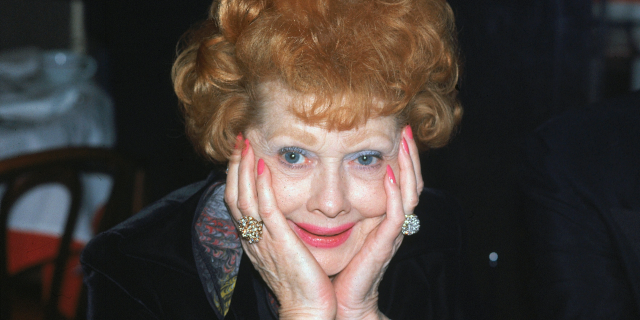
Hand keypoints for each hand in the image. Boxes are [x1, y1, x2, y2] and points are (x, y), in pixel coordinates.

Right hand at [225, 136, 336, 319]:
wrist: (307, 311)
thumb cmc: (302, 285)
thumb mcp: (285, 254)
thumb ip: (281, 233)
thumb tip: (284, 215)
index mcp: (254, 240)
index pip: (237, 201)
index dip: (237, 175)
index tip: (242, 153)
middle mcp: (253, 238)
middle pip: (234, 195)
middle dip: (235, 166)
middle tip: (240, 140)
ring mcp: (264, 240)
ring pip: (245, 198)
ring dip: (244, 169)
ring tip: (246, 144)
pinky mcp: (280, 242)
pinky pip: (266, 210)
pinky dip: (262, 186)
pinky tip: (263, 167)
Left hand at [332, 126, 422, 319]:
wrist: (341, 299)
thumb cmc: (340, 266)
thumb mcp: (343, 228)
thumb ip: (344, 207)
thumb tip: (329, 183)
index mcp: (383, 217)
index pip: (401, 180)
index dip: (402, 156)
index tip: (397, 130)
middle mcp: (393, 222)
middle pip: (412, 182)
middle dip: (411, 154)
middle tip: (407, 128)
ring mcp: (391, 232)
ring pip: (411, 194)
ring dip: (408, 167)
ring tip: (404, 143)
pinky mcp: (385, 244)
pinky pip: (397, 215)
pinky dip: (396, 194)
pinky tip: (391, 176)